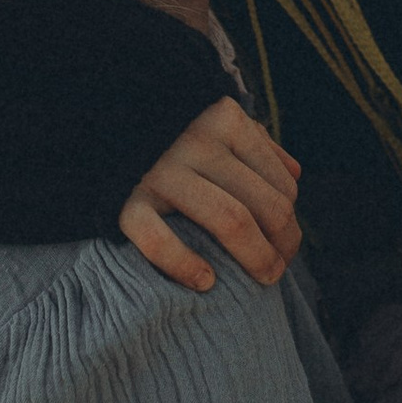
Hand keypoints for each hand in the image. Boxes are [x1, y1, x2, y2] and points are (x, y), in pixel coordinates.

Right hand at [118, 100, 302, 291]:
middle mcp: (196, 139)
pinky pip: (158, 239)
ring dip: (256, 258)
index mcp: (226, 121)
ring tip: (260, 278)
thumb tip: (294, 173)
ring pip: (230, 220)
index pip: (282, 185)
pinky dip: (184, 265)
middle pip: (265, 206)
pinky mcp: (127, 201)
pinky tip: (205, 281)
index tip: (286, 248)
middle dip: (281, 246)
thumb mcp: (224, 130)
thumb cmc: (182, 142)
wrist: (107, 130)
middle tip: (277, 270)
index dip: (292, 225)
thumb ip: (259, 147)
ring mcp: (161, 170)